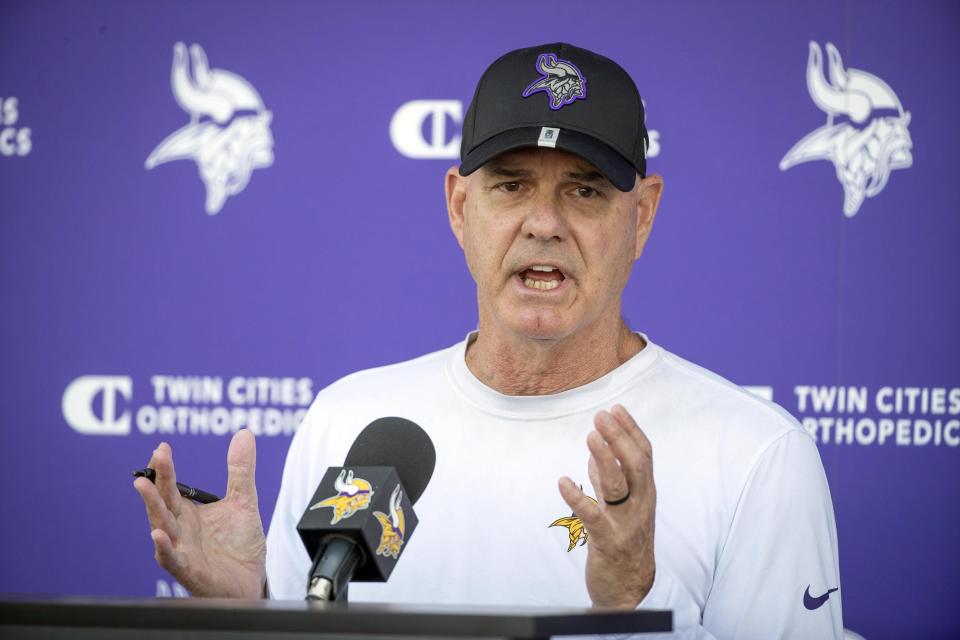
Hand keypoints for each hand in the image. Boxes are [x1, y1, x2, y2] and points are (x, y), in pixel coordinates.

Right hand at [133, 430, 266, 597]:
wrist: (251, 582)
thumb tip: (244, 433)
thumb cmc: (239, 545)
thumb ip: (240, 470)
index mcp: (188, 513)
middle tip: (155, 458)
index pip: (171, 487)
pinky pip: (172, 560)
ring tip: (143, 485)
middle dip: (156, 481)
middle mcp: (179, 530)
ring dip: (152, 507)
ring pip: (161, 527)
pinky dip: (164, 548)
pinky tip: (158, 535)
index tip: (162, 447)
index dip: (165, 468)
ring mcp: (182, 550)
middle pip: (163, 503)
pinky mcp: (189, 571)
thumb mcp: (243, 500)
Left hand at [559, 404, 655, 608]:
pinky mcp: (607, 541)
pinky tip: (563, 481)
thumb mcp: (620, 507)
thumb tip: (596, 454)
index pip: (644, 455)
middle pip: (636, 464)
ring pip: (618, 485)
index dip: (631, 430)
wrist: (629, 590)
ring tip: (591, 436)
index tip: (616, 408)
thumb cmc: (624, 543)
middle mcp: (640, 505)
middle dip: (619, 437)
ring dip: (604, 458)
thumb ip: (609, 481)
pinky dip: (576, 497)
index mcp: (645, 494)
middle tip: (602, 415)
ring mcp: (625, 523)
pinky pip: (592, 516)